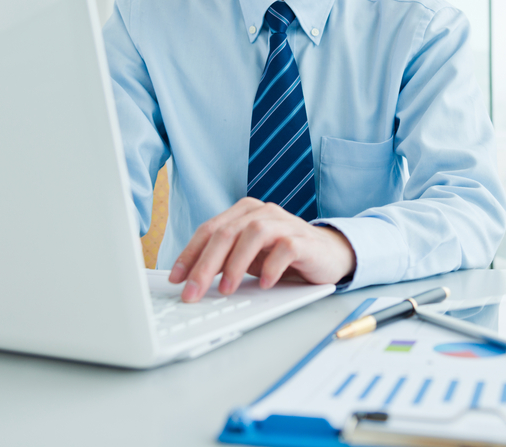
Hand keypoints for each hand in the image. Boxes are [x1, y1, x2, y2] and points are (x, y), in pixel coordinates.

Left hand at [167, 198, 355, 301]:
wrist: (329, 254)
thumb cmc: (283, 255)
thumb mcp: (249, 257)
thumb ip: (224, 259)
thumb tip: (192, 280)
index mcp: (244, 212)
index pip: (209, 229)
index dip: (190, 254)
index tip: (176, 279)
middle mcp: (263, 212)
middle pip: (227, 232)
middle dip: (205, 265)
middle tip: (194, 292)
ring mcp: (285, 223)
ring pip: (253, 234)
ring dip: (236, 264)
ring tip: (227, 290)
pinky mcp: (305, 239)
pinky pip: (285, 248)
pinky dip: (271, 267)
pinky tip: (264, 284)